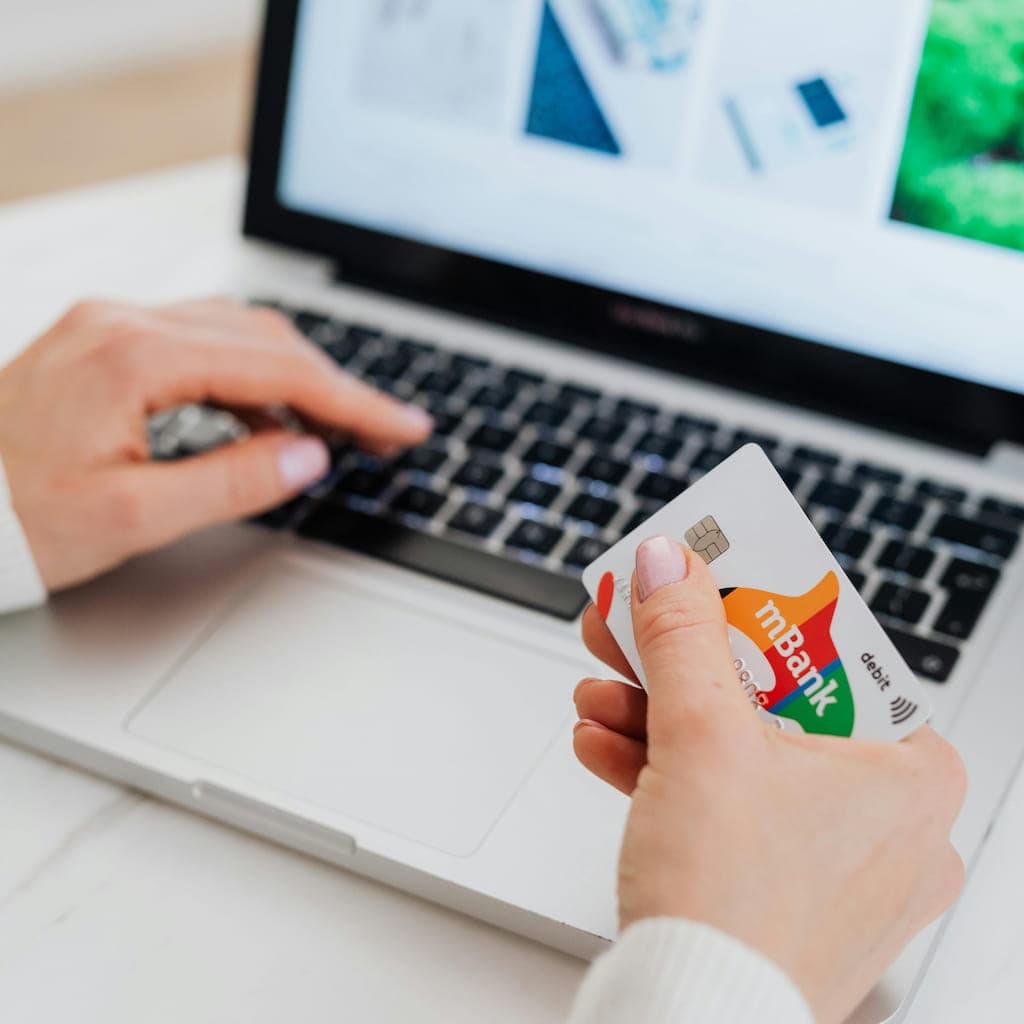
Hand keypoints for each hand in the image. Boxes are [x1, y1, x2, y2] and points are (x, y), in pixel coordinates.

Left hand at [0, 298, 431, 589]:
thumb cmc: (4, 518)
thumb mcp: (128, 518)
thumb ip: (231, 482)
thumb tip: (308, 453)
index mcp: (131, 357)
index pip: (278, 368)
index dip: (354, 400)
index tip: (403, 425)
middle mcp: (121, 324)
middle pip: (264, 336)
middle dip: (335, 383)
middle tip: (384, 430)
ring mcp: (109, 327)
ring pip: (236, 332)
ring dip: (295, 377)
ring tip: (335, 427)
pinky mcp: (103, 344)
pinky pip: (200, 343)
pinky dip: (249, 376)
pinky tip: (265, 414)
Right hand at [573, 537, 965, 1023]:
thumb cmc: (736, 909)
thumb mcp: (701, 737)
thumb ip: (683, 637)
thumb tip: (670, 567)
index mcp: (909, 774)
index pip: (832, 652)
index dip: (757, 609)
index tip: (709, 583)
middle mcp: (889, 822)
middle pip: (773, 702)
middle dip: (685, 668)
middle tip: (641, 630)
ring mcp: (836, 862)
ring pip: (743, 755)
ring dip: (662, 719)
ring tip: (603, 693)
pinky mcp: (785, 890)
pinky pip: (728, 807)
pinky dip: (670, 774)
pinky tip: (609, 746)